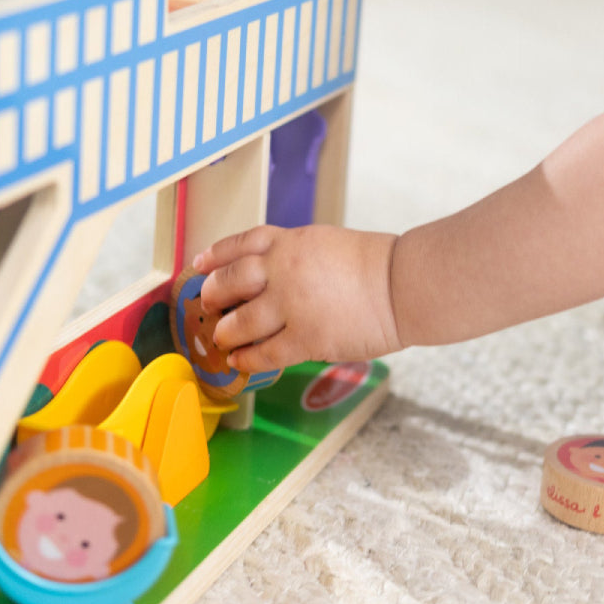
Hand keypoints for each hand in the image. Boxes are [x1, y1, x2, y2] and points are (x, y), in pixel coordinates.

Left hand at [192, 225, 401, 373]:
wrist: (403, 285)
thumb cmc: (374, 265)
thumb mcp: (325, 243)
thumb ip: (293, 255)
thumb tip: (270, 274)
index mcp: (289, 242)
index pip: (240, 244)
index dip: (215, 256)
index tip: (200, 265)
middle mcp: (283, 270)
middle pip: (230, 281)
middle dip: (214, 295)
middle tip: (210, 305)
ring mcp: (291, 305)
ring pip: (240, 321)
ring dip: (225, 331)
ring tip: (223, 337)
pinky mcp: (306, 338)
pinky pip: (264, 353)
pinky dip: (246, 358)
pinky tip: (239, 361)